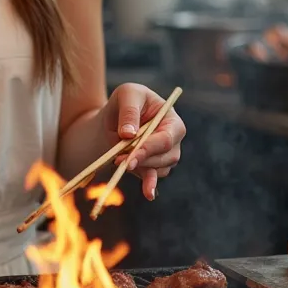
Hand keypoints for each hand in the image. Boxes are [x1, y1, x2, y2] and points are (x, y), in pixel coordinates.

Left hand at [101, 84, 185, 201]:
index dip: (150, 148)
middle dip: (142, 160)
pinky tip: (148, 194)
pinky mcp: (152, 166)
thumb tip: (129, 134)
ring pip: (158, 168)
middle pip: (165, 157)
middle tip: (120, 161)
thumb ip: (129, 110)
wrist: (114, 116)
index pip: (167, 139)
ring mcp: (164, 155)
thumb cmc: (126, 100)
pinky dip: (149, 184)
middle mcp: (173, 140)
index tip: (132, 154)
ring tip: (118, 161)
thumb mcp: (127, 94)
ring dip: (139, 167)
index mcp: (171, 120)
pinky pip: (152, 177)